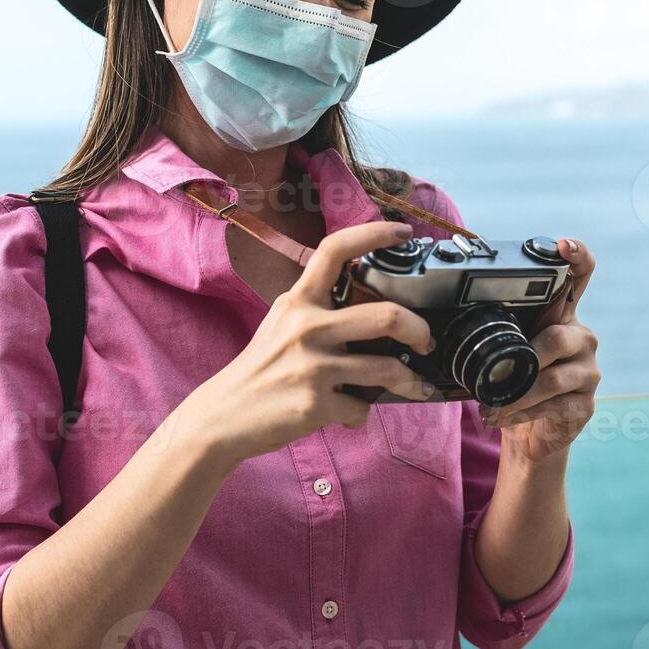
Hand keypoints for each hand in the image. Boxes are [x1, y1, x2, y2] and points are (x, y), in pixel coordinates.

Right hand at [186, 219, 437, 469]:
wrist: (222, 416)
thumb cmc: (261, 369)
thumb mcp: (283, 324)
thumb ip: (319, 311)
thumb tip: (373, 312)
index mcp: (299, 301)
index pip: (335, 250)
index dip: (374, 234)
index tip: (404, 232)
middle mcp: (307, 327)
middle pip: (387, 316)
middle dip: (420, 331)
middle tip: (425, 341)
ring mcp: (312, 366)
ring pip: (386, 369)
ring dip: (409, 382)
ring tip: (416, 387)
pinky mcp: (315, 403)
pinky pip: (361, 407)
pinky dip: (360, 413)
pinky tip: (349, 414)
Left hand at [482, 238, 598, 467]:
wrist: (531, 432)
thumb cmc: (517, 382)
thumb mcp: (508, 349)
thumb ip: (499, 328)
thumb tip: (449, 312)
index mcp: (562, 316)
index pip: (581, 277)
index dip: (577, 257)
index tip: (564, 246)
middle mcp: (581, 338)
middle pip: (559, 337)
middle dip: (524, 357)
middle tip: (496, 373)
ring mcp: (588, 372)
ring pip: (553, 378)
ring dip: (516, 394)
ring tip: (491, 405)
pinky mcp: (585, 404)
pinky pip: (554, 406)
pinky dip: (522, 412)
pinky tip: (503, 417)